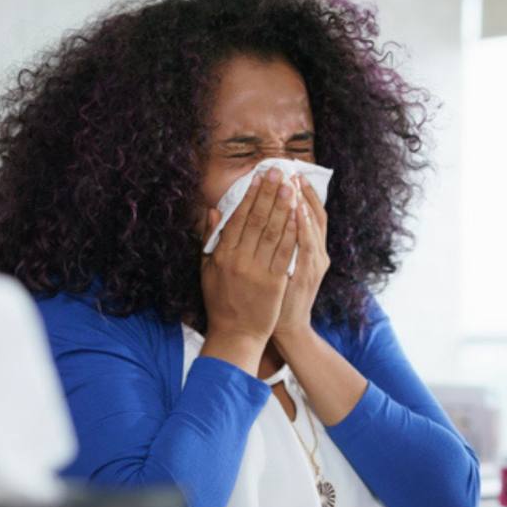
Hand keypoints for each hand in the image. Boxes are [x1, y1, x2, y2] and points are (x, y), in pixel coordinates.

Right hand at [199, 166, 298, 371]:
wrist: (236, 334)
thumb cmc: (221, 302)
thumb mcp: (207, 270)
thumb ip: (210, 240)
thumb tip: (214, 211)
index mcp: (222, 255)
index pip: (238, 218)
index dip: (250, 195)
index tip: (258, 176)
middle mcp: (238, 260)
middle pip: (256, 219)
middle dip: (268, 192)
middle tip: (278, 171)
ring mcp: (257, 270)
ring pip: (273, 231)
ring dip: (283, 206)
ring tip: (290, 185)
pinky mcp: (274, 282)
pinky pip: (285, 251)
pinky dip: (292, 231)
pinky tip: (298, 214)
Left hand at [273, 174, 329, 344]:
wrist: (287, 327)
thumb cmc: (279, 296)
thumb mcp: (283, 265)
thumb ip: (278, 242)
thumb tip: (269, 217)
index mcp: (311, 249)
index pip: (308, 213)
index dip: (301, 193)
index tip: (289, 173)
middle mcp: (317, 253)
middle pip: (313, 215)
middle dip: (301, 192)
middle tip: (290, 170)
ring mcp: (314, 264)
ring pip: (312, 227)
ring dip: (303, 203)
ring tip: (294, 183)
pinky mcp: (308, 275)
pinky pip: (306, 246)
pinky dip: (302, 227)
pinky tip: (295, 211)